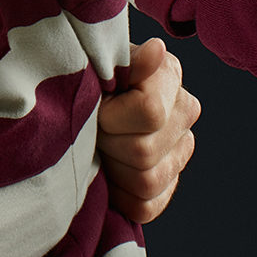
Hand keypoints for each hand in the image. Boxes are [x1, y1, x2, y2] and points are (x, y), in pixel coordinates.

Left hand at [98, 38, 198, 222]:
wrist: (72, 99)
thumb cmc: (82, 76)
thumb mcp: (95, 61)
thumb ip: (126, 61)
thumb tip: (157, 50)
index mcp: (169, 74)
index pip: (150, 112)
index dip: (111, 116)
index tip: (94, 105)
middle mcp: (185, 111)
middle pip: (144, 152)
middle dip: (106, 143)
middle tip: (90, 128)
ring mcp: (180, 150)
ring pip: (146, 182)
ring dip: (111, 168)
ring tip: (96, 146)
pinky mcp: (168, 184)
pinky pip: (145, 206)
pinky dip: (117, 195)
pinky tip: (105, 172)